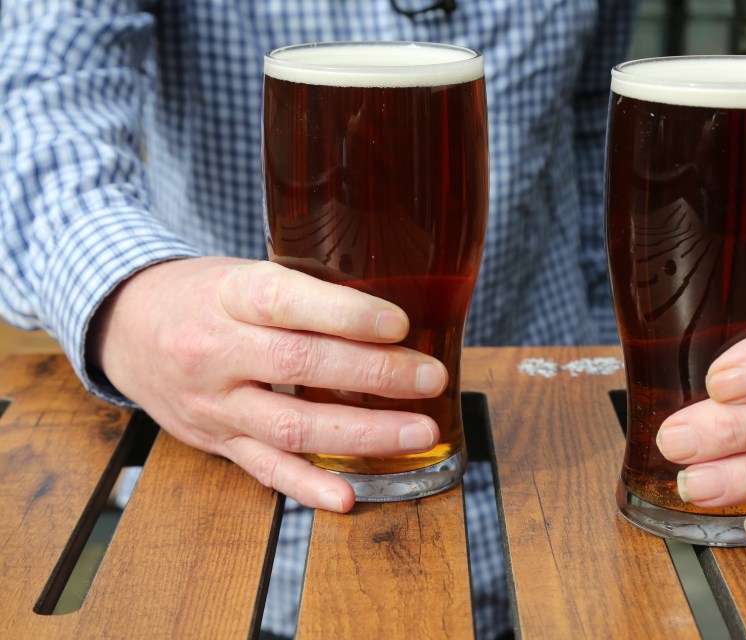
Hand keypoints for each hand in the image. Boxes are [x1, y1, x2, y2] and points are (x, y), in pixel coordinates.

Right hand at [92, 257, 447, 512]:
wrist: (124, 327)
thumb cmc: (202, 295)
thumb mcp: (241, 273)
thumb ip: (301, 294)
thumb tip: (388, 317)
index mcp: (227, 295)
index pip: (286, 302)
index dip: (346, 314)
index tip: (399, 323)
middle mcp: (215, 351)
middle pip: (300, 365)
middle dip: (374, 375)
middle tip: (430, 378)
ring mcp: (213, 403)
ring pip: (290, 426)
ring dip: (361, 433)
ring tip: (418, 433)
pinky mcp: (215, 441)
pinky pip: (264, 469)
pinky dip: (308, 486)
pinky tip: (349, 496)